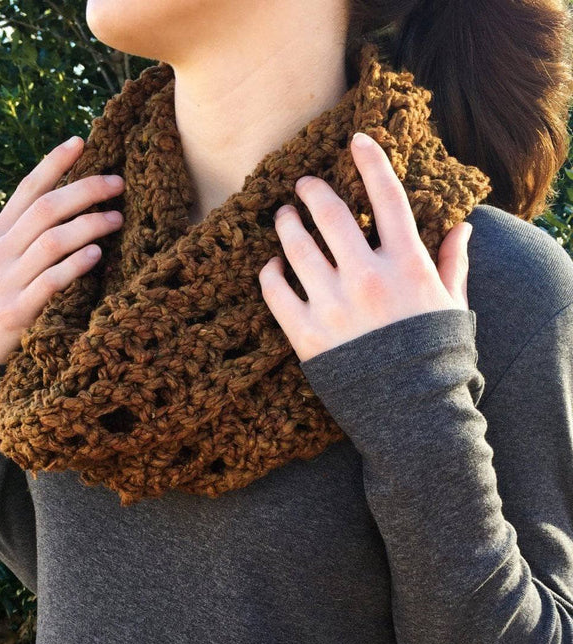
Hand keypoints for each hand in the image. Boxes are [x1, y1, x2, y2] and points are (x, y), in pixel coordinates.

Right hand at [0, 136, 125, 364]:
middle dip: (85, 190)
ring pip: (52, 241)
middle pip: (46, 209)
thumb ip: (17, 237)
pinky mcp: (16, 313)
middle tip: (117, 182)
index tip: (81, 142)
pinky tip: (96, 255)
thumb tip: (57, 210)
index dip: (54, 163)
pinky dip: (75, 265)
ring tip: (116, 217)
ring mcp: (6, 282)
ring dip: (89, 225)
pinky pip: (51, 282)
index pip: (27, 190)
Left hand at [259, 131, 472, 362]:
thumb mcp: (451, 306)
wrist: (411, 415)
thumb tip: (463, 226)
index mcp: (407, 265)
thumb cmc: (434, 357)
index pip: (387, 197)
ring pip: (295, 246)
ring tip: (282, 217)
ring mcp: (332, 305)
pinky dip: (268, 272)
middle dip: (310, 190)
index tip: (356, 139)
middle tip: (301, 184)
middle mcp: (367, 277)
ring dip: (285, 224)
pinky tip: (271, 265)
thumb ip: (453, 263)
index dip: (370, 161)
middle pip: (328, 214)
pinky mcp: (305, 334)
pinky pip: (274, 290)